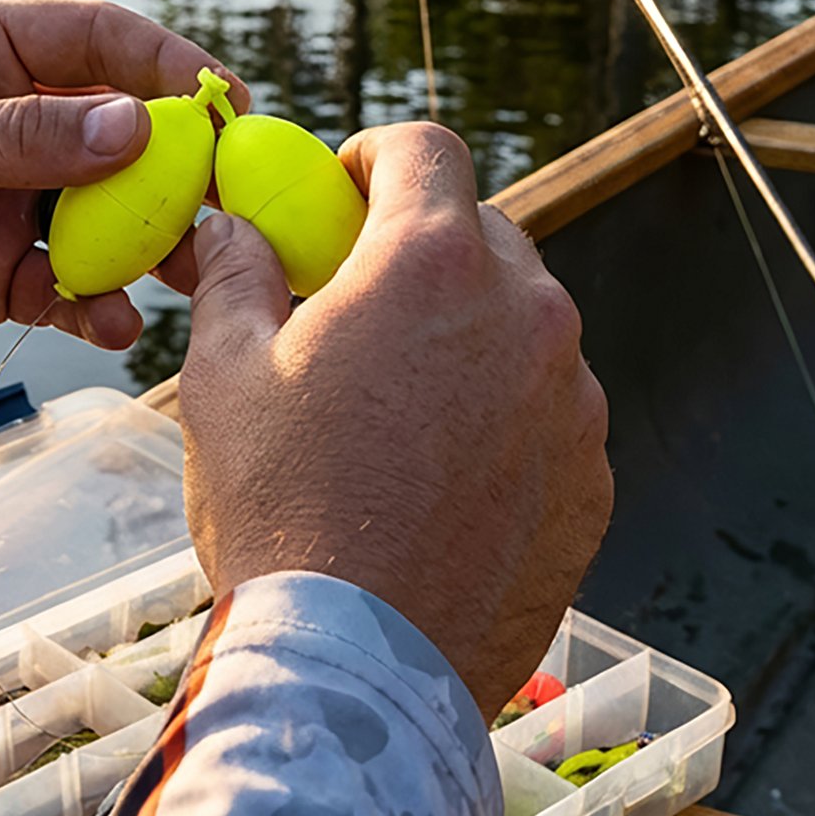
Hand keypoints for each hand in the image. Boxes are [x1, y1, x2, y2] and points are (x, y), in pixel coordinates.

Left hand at [0, 0, 246, 379]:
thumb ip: (15, 138)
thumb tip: (134, 129)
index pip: (95, 42)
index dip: (167, 68)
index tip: (229, 105)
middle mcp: (4, 126)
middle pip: (120, 136)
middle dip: (178, 170)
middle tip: (229, 206)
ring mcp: (4, 204)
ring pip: (107, 218)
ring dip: (152, 245)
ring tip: (191, 275)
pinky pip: (69, 289)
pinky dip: (98, 307)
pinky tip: (111, 325)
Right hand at [178, 122, 611, 719]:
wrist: (359, 665)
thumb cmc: (280, 512)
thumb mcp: (224, 379)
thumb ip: (234, 278)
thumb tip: (230, 230)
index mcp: (431, 267)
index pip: (424, 150)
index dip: (373, 157)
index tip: (341, 193)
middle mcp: (527, 316)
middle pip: (480, 235)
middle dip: (417, 252)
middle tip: (352, 309)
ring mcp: (572, 402)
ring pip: (520, 327)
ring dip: (462, 337)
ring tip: (391, 412)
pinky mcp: (591, 480)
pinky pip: (546, 412)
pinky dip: (499, 416)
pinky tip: (436, 478)